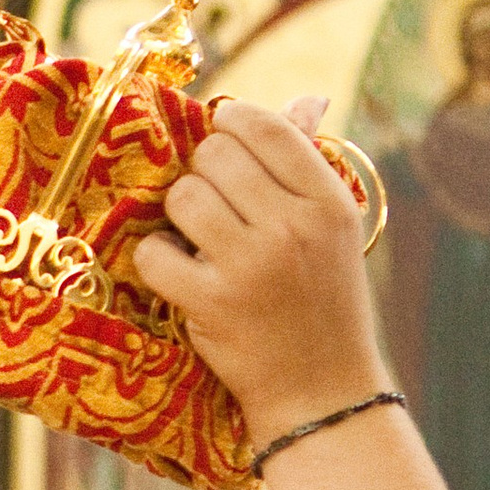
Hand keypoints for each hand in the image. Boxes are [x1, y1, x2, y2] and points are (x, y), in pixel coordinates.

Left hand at [133, 93, 393, 450]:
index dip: (231, 122)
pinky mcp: (210, 303)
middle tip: (214, 204)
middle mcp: (293, 226)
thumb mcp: (335, 229)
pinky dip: (156, 260)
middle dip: (204, 174)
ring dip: (178, 215)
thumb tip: (306, 99)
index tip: (222, 137)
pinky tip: (178, 271)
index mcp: (328, 201)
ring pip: (182, 197)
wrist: (322, 390)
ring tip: (197, 238)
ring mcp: (250, 265)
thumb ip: (309, 163)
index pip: (266, 127)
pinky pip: (154, 252)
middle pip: (215, 156)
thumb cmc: (324, 300)